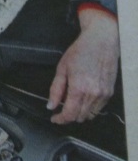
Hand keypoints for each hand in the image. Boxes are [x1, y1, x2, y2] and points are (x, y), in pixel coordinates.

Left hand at [48, 7, 118, 124]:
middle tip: (61, 108)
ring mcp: (103, 95)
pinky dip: (89, 108)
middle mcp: (93, 94)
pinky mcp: (109, 93)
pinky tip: (83, 98)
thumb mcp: (62, 68)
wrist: (101, 41)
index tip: (55, 118)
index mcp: (79, 88)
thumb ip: (55, 90)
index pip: (69, 114)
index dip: (60, 119)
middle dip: (68, 116)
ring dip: (79, 113)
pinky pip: (98, 109)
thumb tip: (51, 105)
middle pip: (79, 117)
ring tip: (72, 102)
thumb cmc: (81, 51)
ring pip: (89, 115)